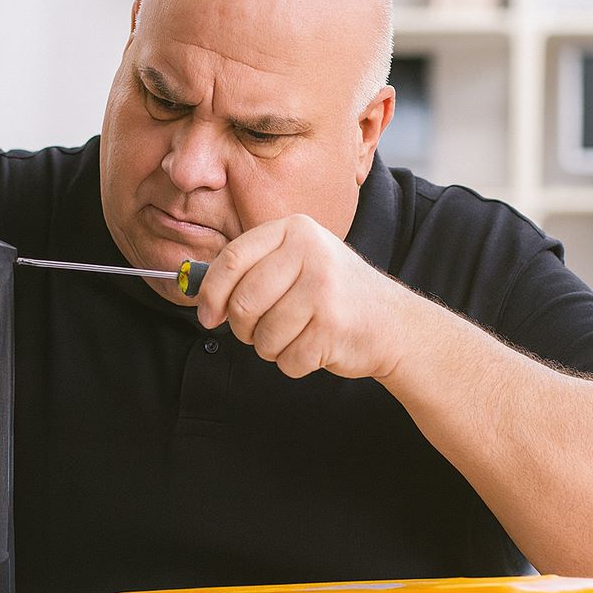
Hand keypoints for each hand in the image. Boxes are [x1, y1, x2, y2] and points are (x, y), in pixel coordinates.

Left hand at [196, 214, 411, 379]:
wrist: (393, 323)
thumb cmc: (333, 296)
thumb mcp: (297, 263)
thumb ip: (252, 270)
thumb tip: (200, 296)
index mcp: (295, 230)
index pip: (232, 260)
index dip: (211, 293)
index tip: (207, 314)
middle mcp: (310, 253)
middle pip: (243, 303)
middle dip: (244, 328)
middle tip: (261, 331)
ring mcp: (323, 289)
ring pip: (262, 338)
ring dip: (272, 348)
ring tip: (297, 335)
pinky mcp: (332, 327)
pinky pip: (287, 360)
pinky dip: (295, 363)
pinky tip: (316, 347)